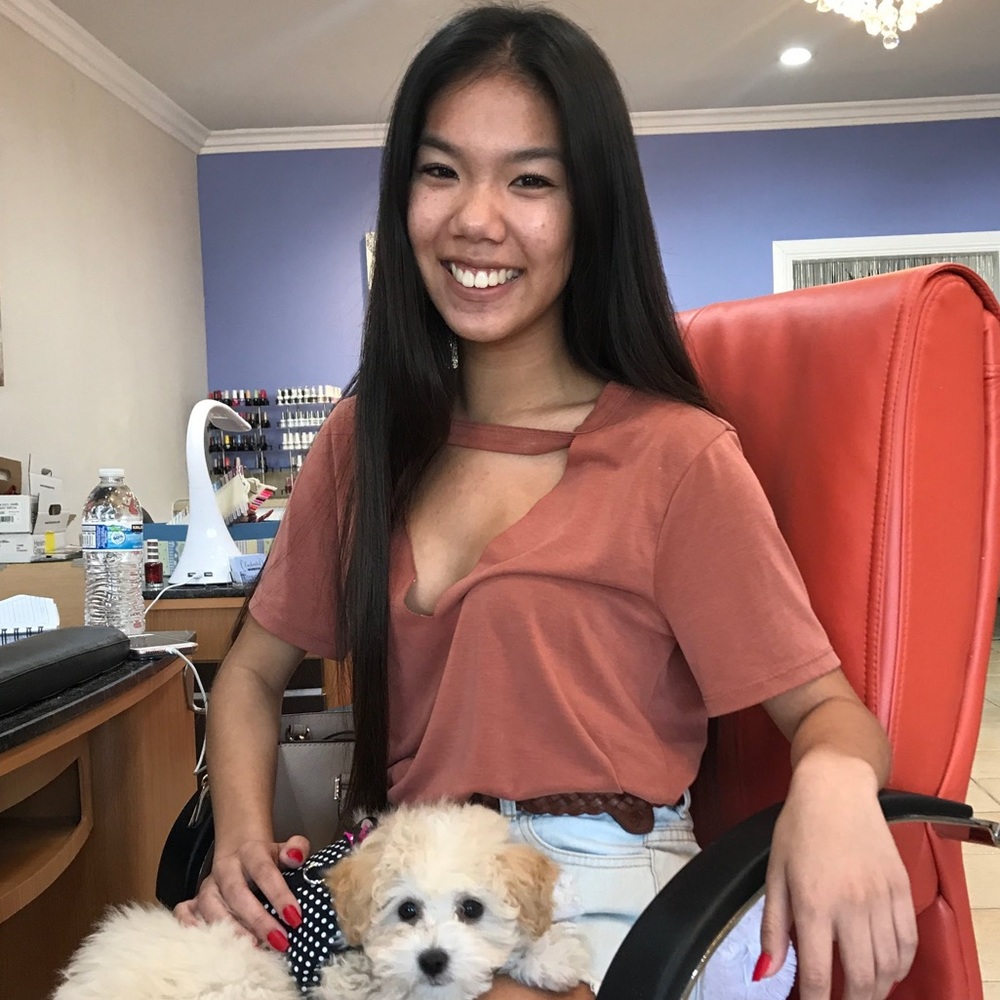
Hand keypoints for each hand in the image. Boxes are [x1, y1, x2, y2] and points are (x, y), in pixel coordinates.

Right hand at [173, 835, 310, 950]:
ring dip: (231, 929)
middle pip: (237, 893)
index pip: (264, 871)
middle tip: (278, 940)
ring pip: (212, 906)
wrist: (239, 847)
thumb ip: (296, 848)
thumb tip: (296, 858)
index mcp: (251, 852)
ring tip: (251, 948)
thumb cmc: (267, 857)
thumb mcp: (284, 848)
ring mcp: (208, 884)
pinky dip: (190, 926)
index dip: (279, 895)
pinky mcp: (194, 898)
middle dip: (258, 920)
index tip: (295, 917)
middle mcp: (226, 868)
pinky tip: (209, 944)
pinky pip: (184, 911)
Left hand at [758, 752, 917, 999]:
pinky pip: (908, 943)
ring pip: (888, 967)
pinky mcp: (901, 888)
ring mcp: (880, 897)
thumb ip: (773, 927)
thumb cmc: (798, 828)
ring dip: (877, 990)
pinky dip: (900, 966)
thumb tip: (766, 974)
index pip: (819, 974)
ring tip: (861, 992)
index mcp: (812, 902)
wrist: (836, 788)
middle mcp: (850, 905)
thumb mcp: (775, 873)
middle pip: (861, 978)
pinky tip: (886, 971)